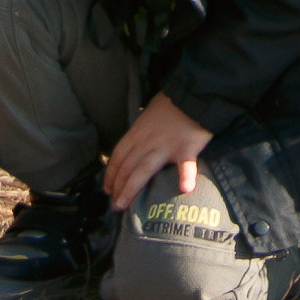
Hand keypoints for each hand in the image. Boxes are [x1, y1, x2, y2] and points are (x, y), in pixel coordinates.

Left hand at [103, 90, 211, 210]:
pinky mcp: (187, 148)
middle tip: (114, 205)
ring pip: (144, 169)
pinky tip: (185, 189)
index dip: (111, 174)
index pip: (119, 155)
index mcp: (138, 132)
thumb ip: (141, 133)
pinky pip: (186, 164)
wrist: (192, 94)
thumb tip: (134, 149)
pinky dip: (186, 176)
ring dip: (132, 188)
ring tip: (125, 205)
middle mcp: (148, 141)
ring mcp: (166, 145)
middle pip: (127, 166)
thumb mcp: (148, 116)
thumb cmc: (171, 105)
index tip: (107, 189)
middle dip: (118, 187)